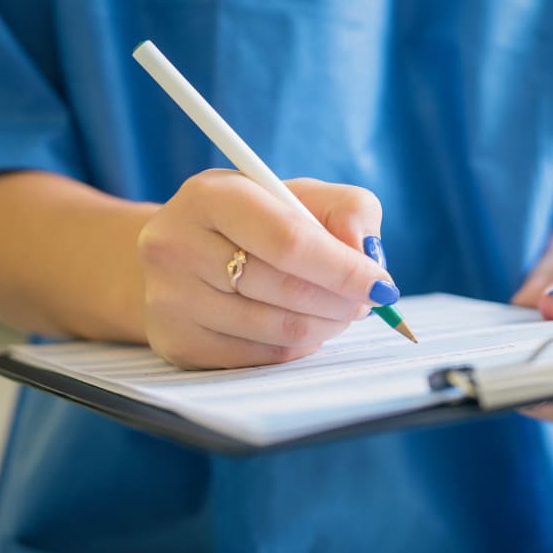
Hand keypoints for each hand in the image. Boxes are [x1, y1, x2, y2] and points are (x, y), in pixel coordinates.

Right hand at [137, 169, 394, 368]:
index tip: (382, 286)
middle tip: (367, 303)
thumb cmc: (254, 220)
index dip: (343, 268)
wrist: (180, 252)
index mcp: (211, 196)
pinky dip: (299, 345)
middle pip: (286, 289)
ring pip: (277, 329)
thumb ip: (348, 211)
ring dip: (327, 326)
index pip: (290, 241)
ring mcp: (171, 299)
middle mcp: (178, 245)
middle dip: (342, 301)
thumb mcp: (300, 194)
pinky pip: (261, 357)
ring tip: (341, 312)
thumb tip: (367, 255)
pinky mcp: (178, 342)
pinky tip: (307, 327)